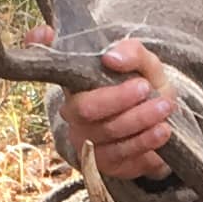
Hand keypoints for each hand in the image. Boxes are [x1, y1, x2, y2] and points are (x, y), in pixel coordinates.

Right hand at [28, 26, 177, 181]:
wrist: (162, 121)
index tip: (52, 36)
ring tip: (164, 108)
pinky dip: (145, 144)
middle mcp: (72, 114)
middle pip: (86, 110)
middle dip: (118, 99)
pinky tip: (161, 131)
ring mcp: (86, 142)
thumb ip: (131, 52)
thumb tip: (110, 58)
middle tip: (145, 88)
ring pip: (108, 135)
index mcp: (75, 84)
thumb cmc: (144, 85)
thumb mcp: (144, 64)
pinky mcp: (104, 165)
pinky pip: (121, 159)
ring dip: (139, 121)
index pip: (48, 64)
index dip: (38, 46)